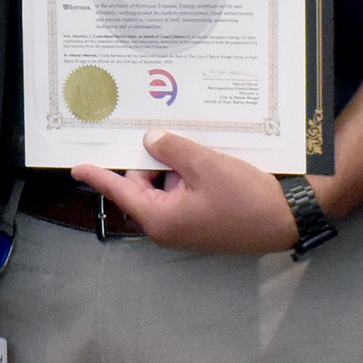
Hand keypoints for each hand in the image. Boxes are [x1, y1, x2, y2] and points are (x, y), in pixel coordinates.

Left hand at [72, 129, 298, 253]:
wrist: (286, 218)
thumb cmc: (245, 197)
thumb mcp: (204, 165)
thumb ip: (171, 149)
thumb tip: (149, 140)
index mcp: (159, 218)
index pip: (120, 190)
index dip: (98, 175)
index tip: (75, 166)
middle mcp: (167, 225)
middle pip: (144, 182)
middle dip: (155, 159)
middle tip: (172, 136)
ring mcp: (185, 225)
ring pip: (166, 184)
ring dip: (177, 165)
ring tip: (201, 151)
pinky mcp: (201, 220)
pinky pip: (183, 191)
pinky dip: (190, 174)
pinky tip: (210, 159)